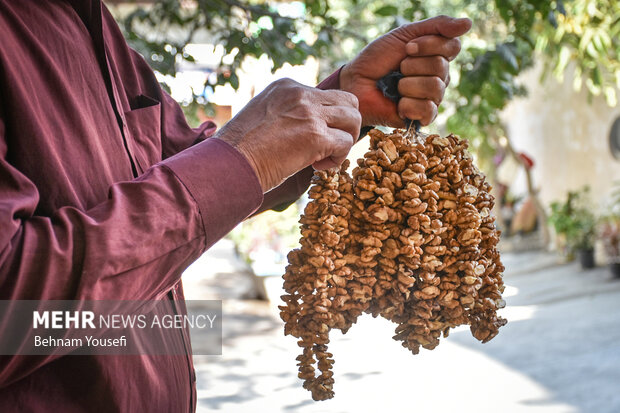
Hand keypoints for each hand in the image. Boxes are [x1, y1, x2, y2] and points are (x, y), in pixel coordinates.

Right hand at [216, 78, 360, 191]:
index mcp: (287, 86)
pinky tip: (317, 166)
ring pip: (353, 119)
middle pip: (348, 101)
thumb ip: (288, 112)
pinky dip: (337, 159)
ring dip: (345, 141)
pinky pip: (346, 144)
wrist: (229, 164)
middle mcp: (300, 93)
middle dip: (345, 125)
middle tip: (329, 145)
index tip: (310, 138)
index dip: (327, 119)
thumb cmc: (241, 149)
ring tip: (324, 156)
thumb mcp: (264, 115)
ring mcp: (310, 113)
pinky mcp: (316, 136)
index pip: (326, 95)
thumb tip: (308, 125)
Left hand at [340, 15, 471, 126]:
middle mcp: (439, 78)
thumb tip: (469, 23)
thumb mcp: (405, 35)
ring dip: (408, 84)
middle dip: (413, 65)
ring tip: (395, 86)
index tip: (407, 48)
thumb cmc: (377, 59)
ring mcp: (431, 98)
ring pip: (436, 88)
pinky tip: (398, 103)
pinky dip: (409, 104)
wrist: (355, 82)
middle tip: (398, 68)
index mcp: (437, 57)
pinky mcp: (421, 118)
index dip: (429, 45)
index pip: (452, 47)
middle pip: (442, 67)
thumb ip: (436, 27)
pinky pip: (429, 110)